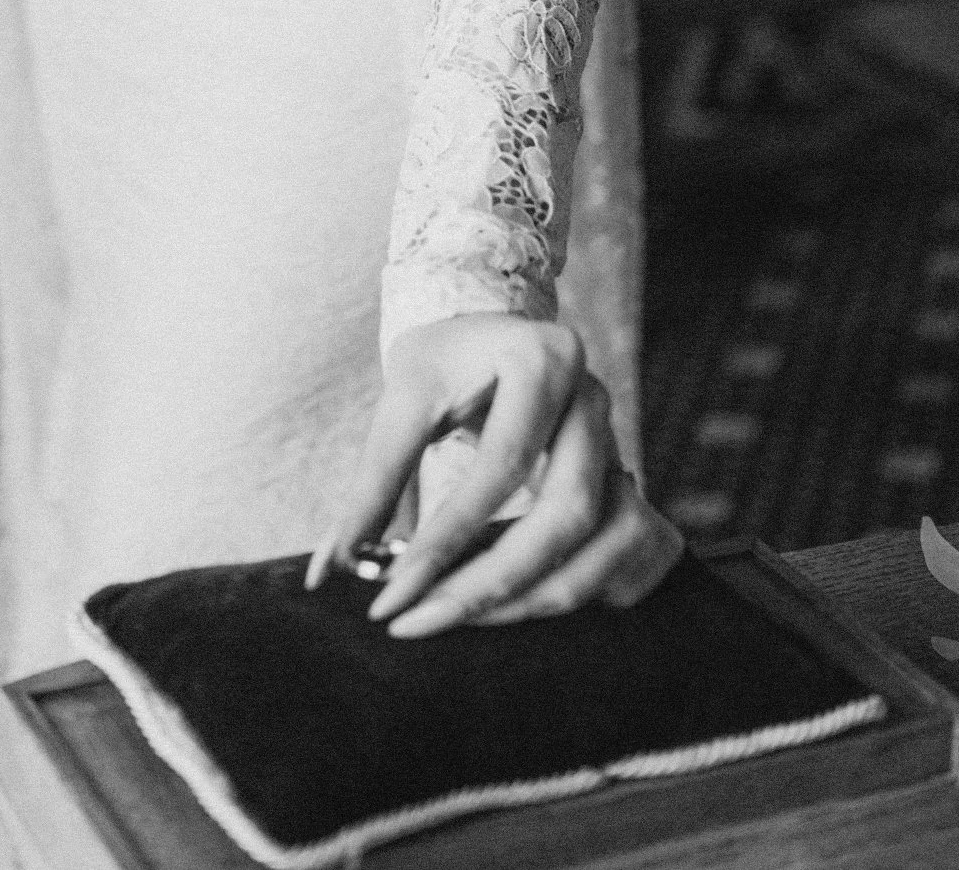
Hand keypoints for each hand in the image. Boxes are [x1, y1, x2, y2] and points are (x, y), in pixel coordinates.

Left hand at [309, 313, 681, 635]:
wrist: (488, 336)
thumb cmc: (443, 363)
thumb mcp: (405, 396)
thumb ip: (375, 479)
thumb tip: (329, 568)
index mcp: (543, 359)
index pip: (503, 464)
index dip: (447, 537)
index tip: (391, 594)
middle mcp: (595, 401)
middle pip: (567, 514)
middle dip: (491, 583)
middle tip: (418, 622)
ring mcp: (623, 444)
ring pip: (601, 546)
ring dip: (527, 599)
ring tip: (451, 618)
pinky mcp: (629, 484)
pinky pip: (623, 558)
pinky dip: (571, 592)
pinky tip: (510, 609)